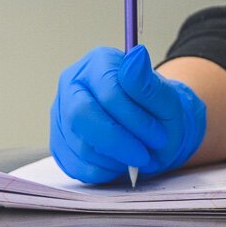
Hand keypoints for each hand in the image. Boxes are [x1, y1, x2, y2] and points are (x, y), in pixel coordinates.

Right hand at [51, 46, 206, 183]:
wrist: (152, 133)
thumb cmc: (158, 112)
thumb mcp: (166, 98)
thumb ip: (149, 82)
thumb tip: (137, 55)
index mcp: (99, 63)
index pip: (108, 91)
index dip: (135, 119)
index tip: (158, 136)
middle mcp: (73, 84)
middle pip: (81, 116)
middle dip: (117, 142)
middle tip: (144, 156)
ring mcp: (61, 113)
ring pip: (78, 143)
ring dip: (114, 159)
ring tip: (136, 156)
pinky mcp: (59, 142)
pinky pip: (74, 164)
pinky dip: (102, 171)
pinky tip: (120, 163)